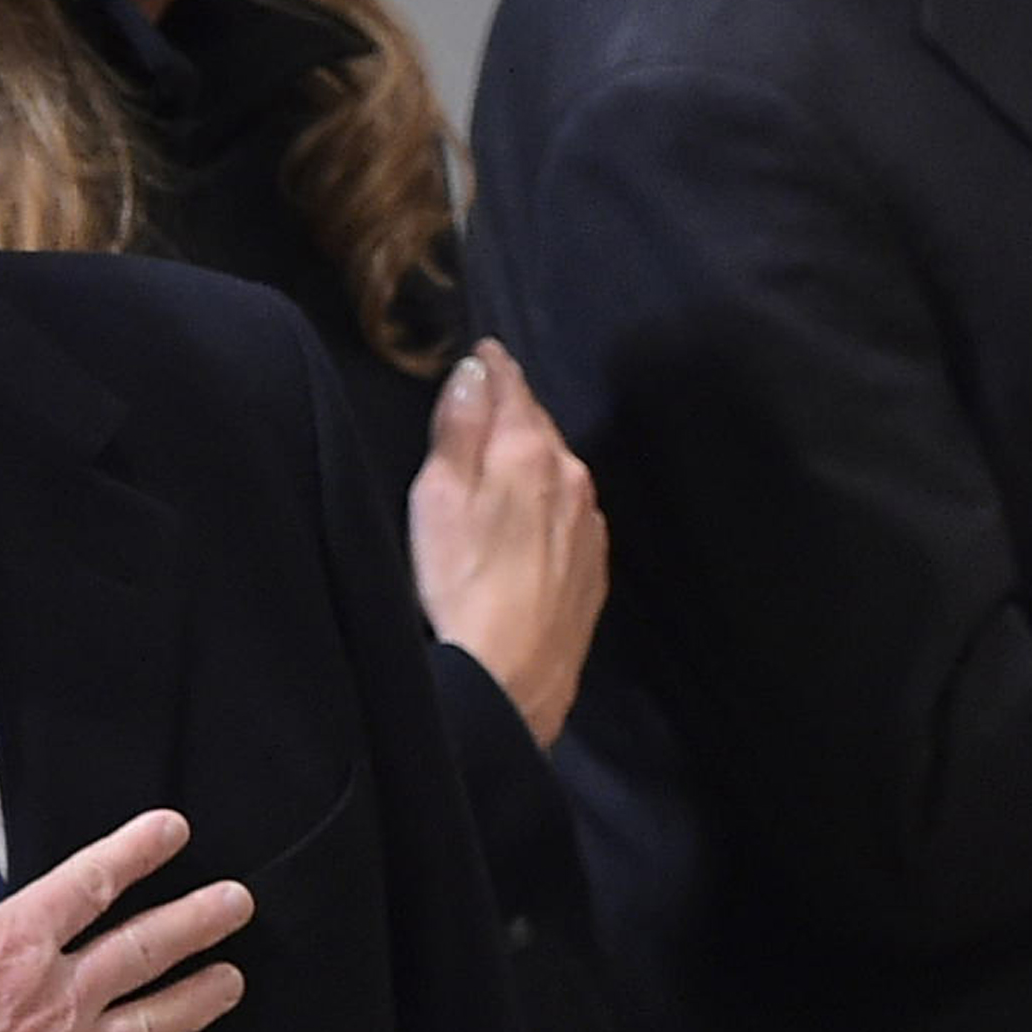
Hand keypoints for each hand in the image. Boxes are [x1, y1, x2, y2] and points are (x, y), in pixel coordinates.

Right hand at [0, 793, 251, 1031]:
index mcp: (15, 945)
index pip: (90, 883)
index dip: (137, 851)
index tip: (175, 832)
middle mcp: (58, 999)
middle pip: (143, 949)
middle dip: (197, 921)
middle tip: (238, 904)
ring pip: (153, 1025)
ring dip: (198, 1000)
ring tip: (233, 982)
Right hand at [407, 342, 605, 747]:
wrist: (511, 680)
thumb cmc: (458, 586)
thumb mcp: (438, 498)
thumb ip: (458, 427)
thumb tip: (475, 369)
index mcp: (529, 451)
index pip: (512, 387)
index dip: (493, 365)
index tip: (483, 351)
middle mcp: (571, 477)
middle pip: (539, 425)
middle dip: (514, 408)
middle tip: (487, 399)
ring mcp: (589, 523)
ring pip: (559, 467)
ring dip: (534, 454)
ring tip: (505, 456)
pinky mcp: (593, 565)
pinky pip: (571, 510)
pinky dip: (550, 498)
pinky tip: (531, 516)